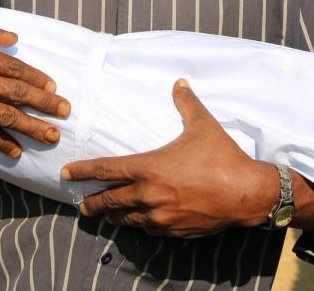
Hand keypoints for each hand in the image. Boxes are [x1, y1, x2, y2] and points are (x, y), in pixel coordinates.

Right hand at [0, 22, 70, 157]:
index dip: (37, 78)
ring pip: (4, 116)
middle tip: (65, 111)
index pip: (14, 67)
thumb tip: (15, 37)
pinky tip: (17, 150)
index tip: (53, 87)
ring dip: (31, 127)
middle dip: (44, 103)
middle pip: (16, 92)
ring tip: (51, 135)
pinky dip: (2, 143)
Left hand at [62, 79, 278, 237]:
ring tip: (107, 215)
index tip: (67, 174)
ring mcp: (160, 217)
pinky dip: (140, 225)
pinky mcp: (174, 231)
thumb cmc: (222, 157)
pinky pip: (149, 230)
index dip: (83, 172)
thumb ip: (186, 103)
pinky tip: (140, 222)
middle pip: (110, 201)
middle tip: (82, 206)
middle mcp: (149, 195)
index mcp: (149, 168)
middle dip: (93, 203)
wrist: (245, 193)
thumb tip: (180, 82)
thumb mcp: (202, 125)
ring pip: (127, 219)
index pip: (106, 170)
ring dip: (114, 216)